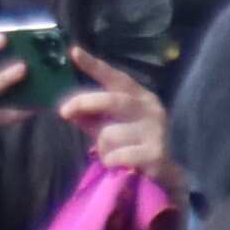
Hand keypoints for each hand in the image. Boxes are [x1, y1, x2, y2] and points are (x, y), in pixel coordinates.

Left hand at [58, 52, 173, 180]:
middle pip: (112, 100)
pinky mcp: (155, 154)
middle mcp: (151, 109)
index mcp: (140, 98)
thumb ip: (90, 117)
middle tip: (64, 112)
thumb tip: (67, 109)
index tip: (74, 52)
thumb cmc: (134, 147)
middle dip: (85, 103)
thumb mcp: (111, 127)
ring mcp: (155, 131)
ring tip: (112, 156)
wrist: (166, 177)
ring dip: (103, 147)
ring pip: (110, 133)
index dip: (95, 66)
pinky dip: (111, 161)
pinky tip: (119, 166)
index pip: (116, 78)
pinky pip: (117, 155)